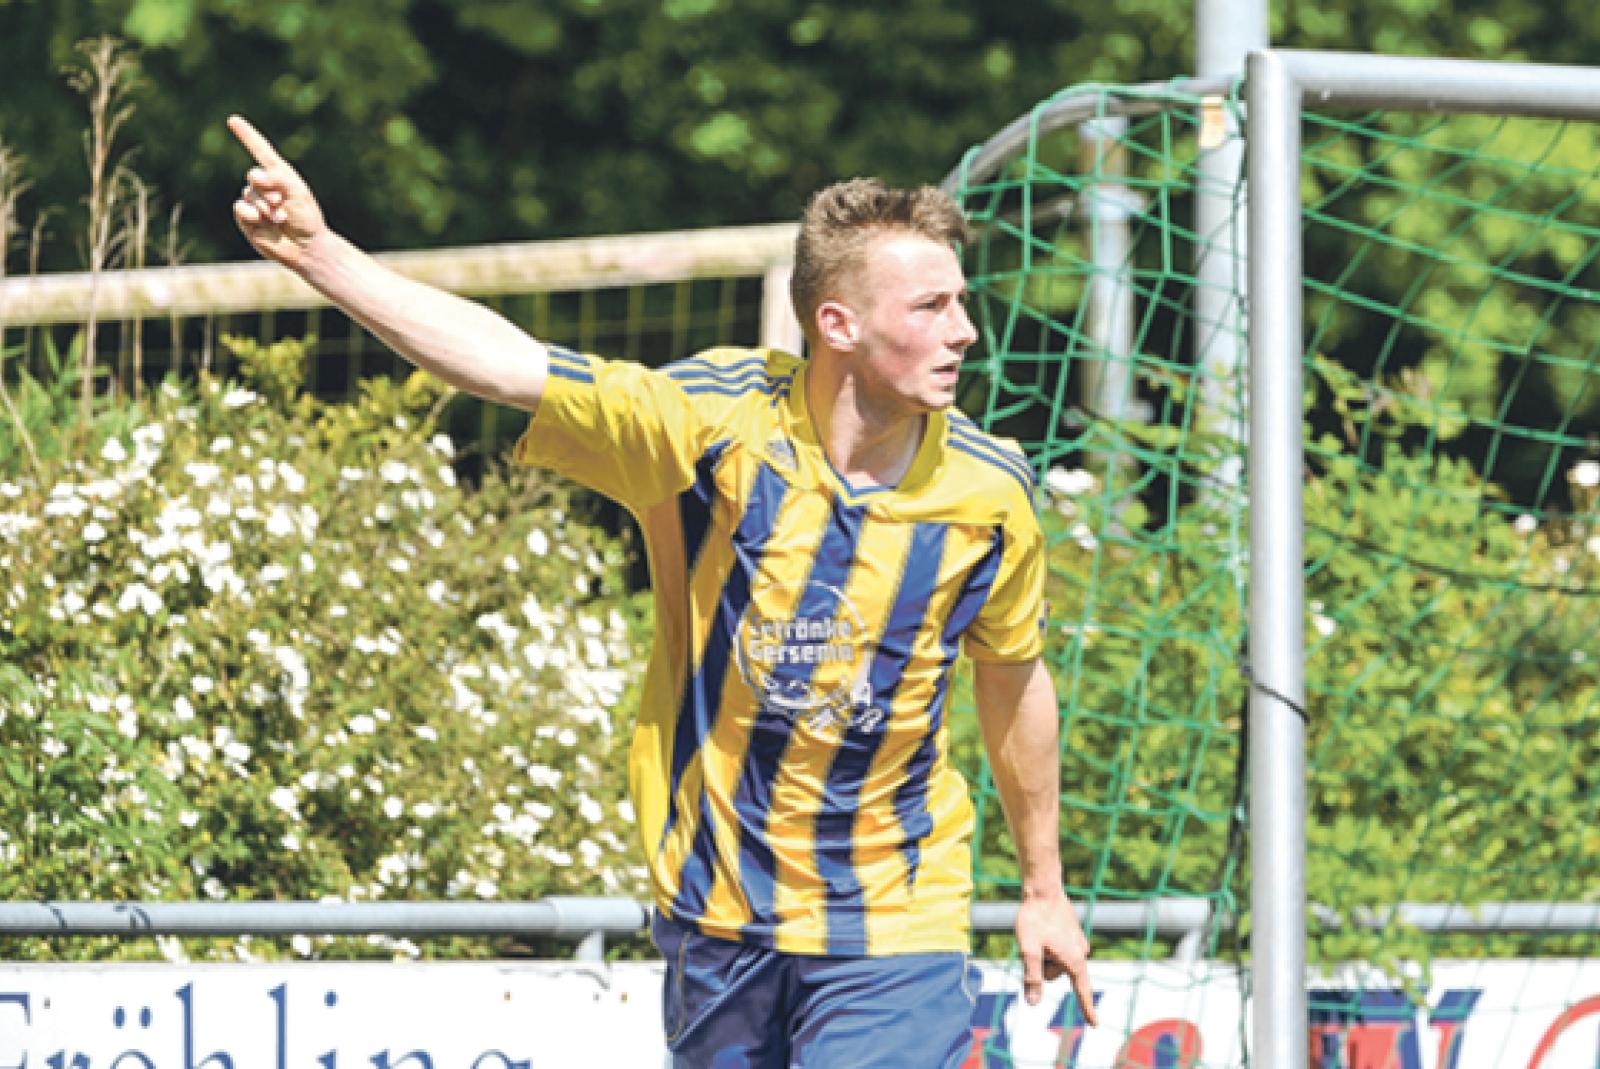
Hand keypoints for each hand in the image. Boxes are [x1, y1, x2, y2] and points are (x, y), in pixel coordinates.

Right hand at [227, 115, 327, 272]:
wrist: (305, 247)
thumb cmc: (306, 218)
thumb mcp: (297, 192)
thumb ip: (277, 178)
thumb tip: (253, 177)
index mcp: (280, 175)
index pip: (260, 151)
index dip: (247, 135)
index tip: (233, 120)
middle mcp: (265, 186)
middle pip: (254, 176)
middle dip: (268, 189)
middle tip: (282, 203)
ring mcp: (255, 202)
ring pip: (248, 194)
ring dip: (265, 207)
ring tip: (280, 218)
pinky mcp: (247, 218)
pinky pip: (240, 208)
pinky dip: (252, 215)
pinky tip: (265, 223)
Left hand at [1016, 889, 1096, 1026]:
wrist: (1043, 889)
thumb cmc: (1034, 918)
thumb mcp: (1028, 949)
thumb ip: (1032, 977)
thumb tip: (1033, 1004)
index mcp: (1074, 960)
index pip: (1082, 992)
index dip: (1087, 1010)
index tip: (1094, 1025)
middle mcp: (1080, 953)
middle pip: (1054, 975)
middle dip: (1040, 965)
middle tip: (1033, 943)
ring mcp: (1078, 943)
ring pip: (1054, 962)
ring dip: (1043, 953)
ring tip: (1038, 933)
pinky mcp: (1073, 935)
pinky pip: (1057, 950)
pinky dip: (1047, 945)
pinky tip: (1043, 929)